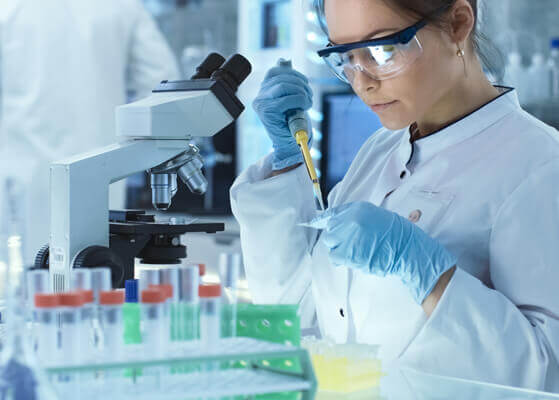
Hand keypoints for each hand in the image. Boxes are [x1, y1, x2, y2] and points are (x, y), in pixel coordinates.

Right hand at [252, 65, 312, 169]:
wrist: (289, 144)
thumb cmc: (291, 122)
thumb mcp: (290, 98)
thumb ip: (286, 81)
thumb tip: (284, 61)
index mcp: (264, 91)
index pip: (275, 71)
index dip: (293, 74)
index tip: (304, 84)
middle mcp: (259, 96)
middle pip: (281, 77)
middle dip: (300, 83)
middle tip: (309, 95)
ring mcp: (261, 104)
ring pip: (283, 85)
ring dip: (301, 92)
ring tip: (307, 102)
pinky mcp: (266, 112)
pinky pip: (286, 98)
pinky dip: (300, 100)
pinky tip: (304, 106)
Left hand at [320, 201, 456, 304]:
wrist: (406, 249)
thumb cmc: (397, 235)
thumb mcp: (377, 216)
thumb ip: (358, 218)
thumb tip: (340, 223)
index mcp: (358, 208)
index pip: (333, 212)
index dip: (325, 220)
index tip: (316, 223)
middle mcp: (350, 219)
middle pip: (330, 228)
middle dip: (336, 237)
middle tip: (349, 243)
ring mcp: (347, 235)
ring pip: (330, 243)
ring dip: (339, 248)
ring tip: (354, 252)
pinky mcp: (347, 252)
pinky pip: (334, 256)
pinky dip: (341, 260)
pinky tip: (353, 259)